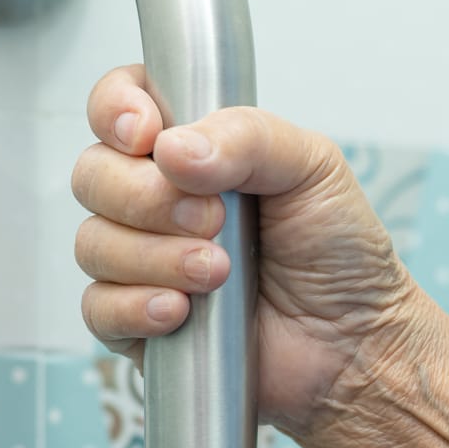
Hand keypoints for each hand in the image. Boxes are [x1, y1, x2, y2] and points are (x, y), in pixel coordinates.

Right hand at [71, 65, 425, 435]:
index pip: (118, 105)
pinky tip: (182, 312)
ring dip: (155, 257)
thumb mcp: (314, 168)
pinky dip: (136, 306)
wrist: (355, 342)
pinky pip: (99, 308)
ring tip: (219, 273)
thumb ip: (248, 138)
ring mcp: (142, 262)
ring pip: (93, 243)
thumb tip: (171, 148)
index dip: (116, 110)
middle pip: (93, 175)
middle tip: (214, 220)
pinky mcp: (138, 323)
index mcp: (193, 147)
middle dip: (148, 197)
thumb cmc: (340, 251)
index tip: (147, 136)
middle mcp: (156, 200)